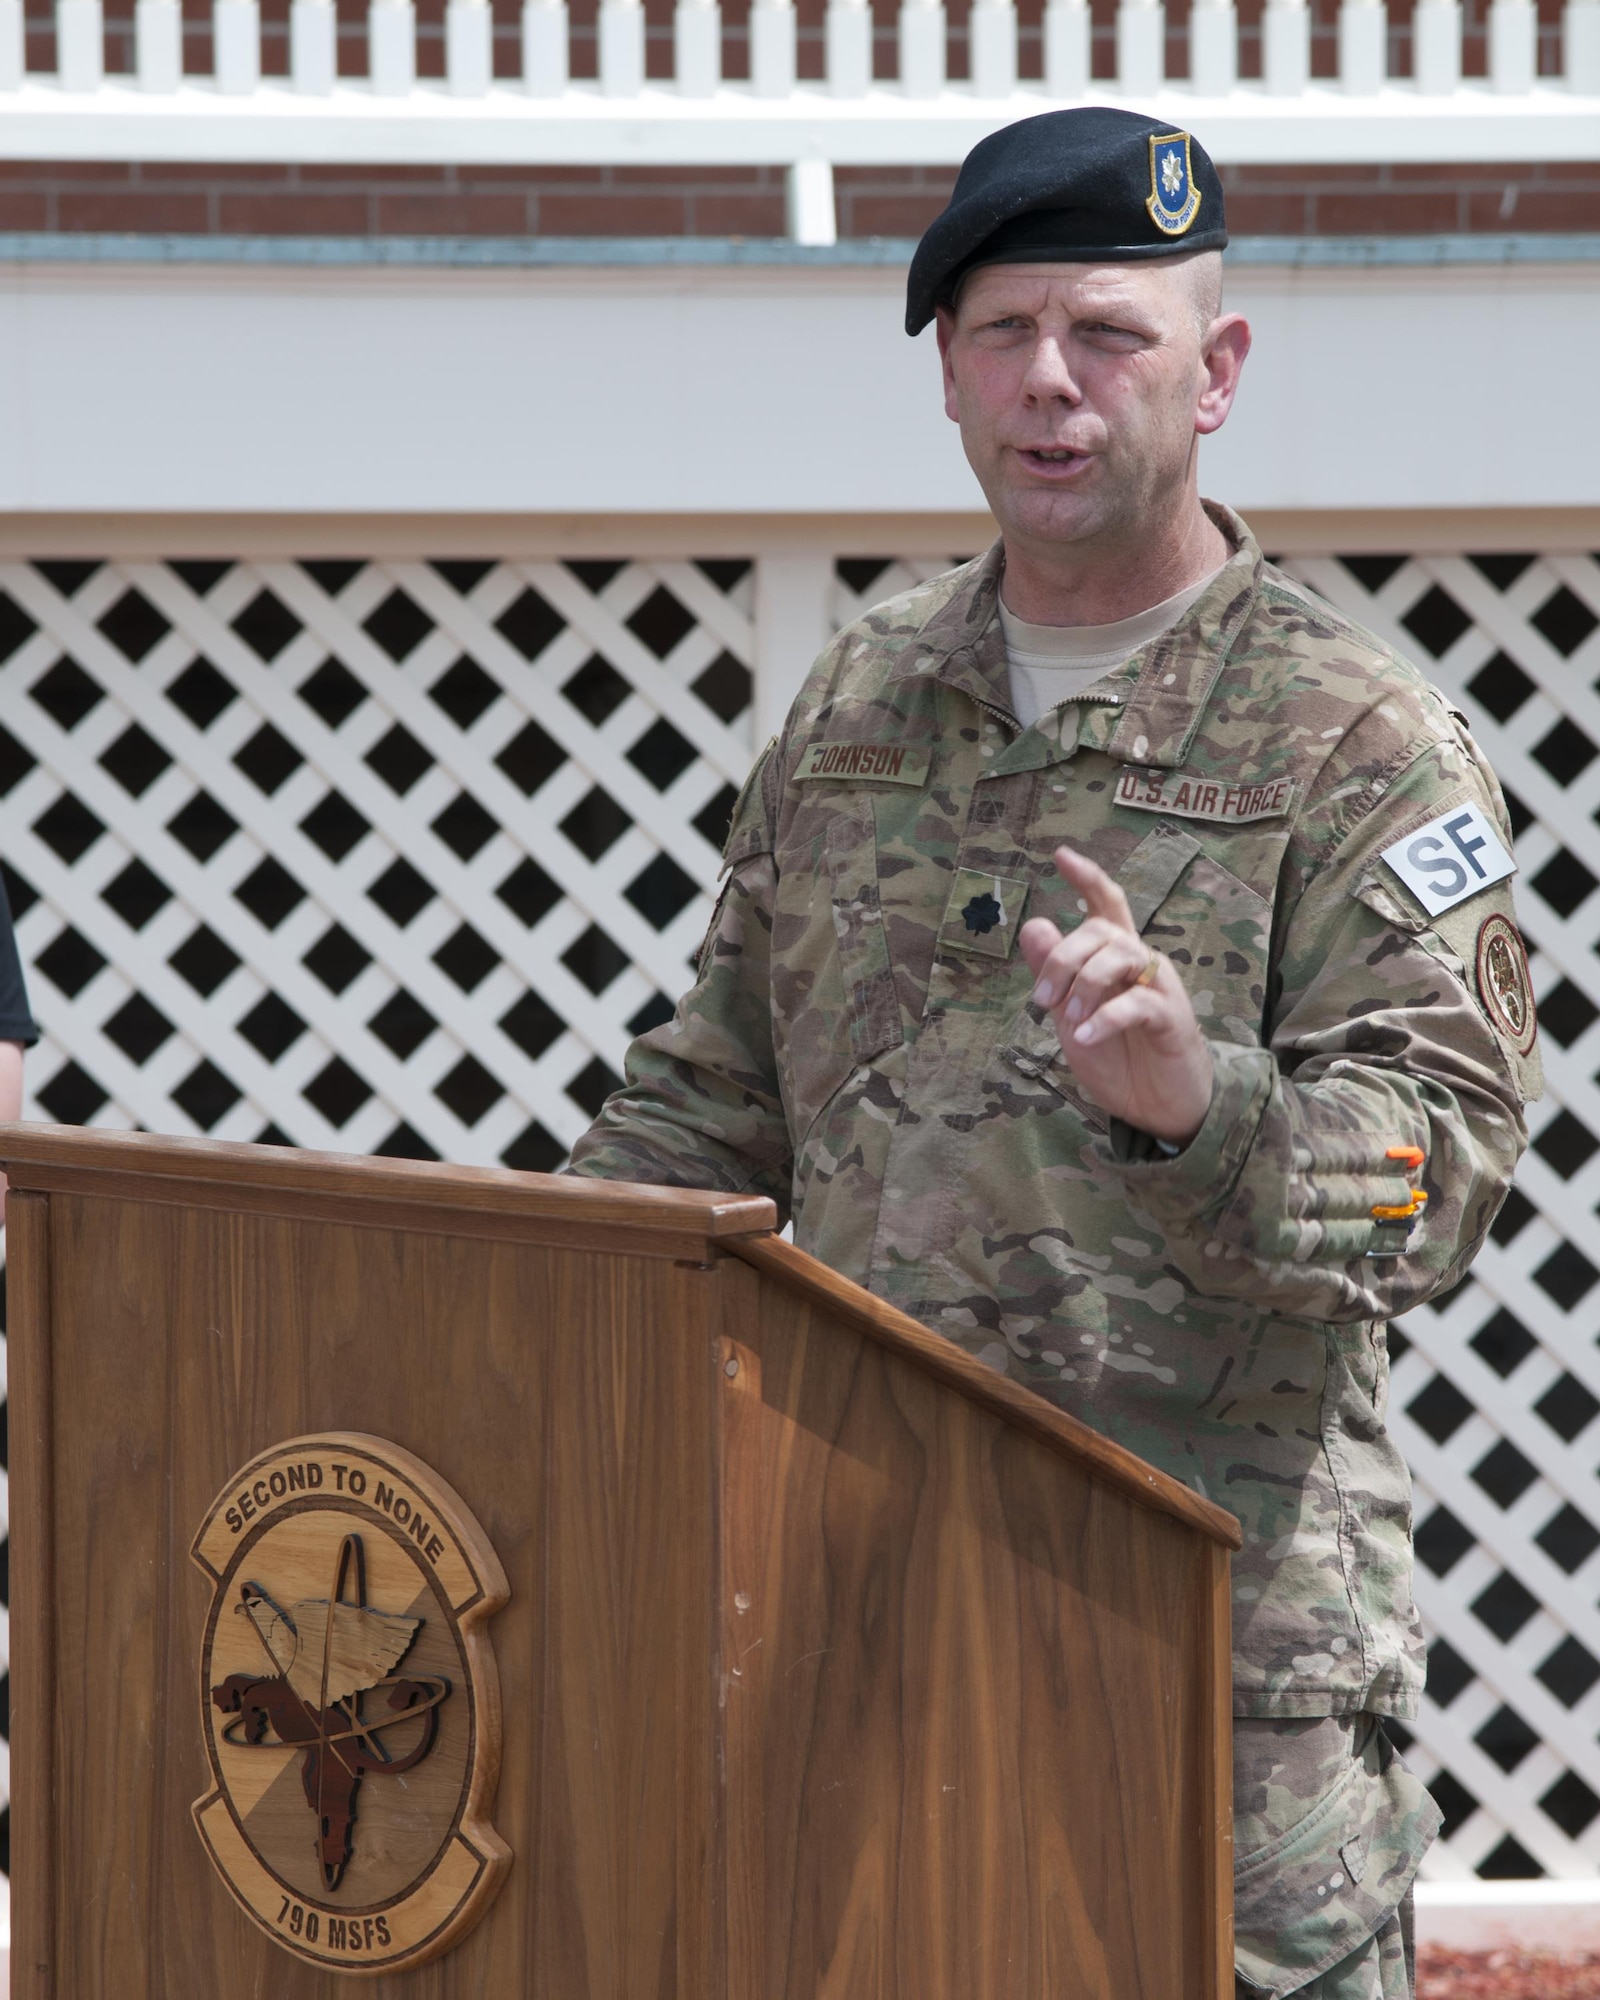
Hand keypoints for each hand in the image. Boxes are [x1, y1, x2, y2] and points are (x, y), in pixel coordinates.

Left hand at [1018, 846, 1213, 1145]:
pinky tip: (1086, 1036)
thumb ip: (1054, 973)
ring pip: (1123, 955)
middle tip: (1042, 998)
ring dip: (1085, 983)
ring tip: (1067, 1018)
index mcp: (1115, 959)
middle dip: (1064, 957)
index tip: (1061, 855)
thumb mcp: (1072, 1015)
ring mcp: (1159, 989)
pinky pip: (1139, 1004)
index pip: (1107, 904)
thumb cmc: (1118, 1057)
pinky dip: (1107, 1017)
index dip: (1088, 877)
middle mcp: (1140, 964)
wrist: (1160, 1108)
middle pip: (1102, 930)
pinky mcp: (1172, 1019)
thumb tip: (1033, 924)